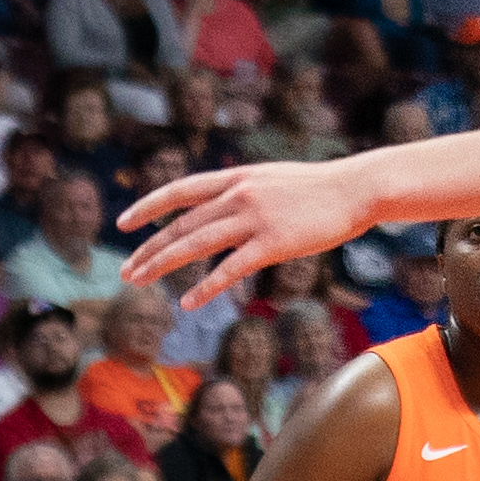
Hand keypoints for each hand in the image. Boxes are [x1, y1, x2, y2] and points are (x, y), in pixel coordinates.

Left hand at [115, 157, 379, 308]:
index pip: (181, 190)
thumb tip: (216, 211)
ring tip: (139, 282)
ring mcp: (256, 217)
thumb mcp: (272, 180)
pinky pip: (231, 268)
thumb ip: (242, 193)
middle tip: (125, 271)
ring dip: (163, 264)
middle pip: (182, 223)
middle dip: (149, 248)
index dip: (148, 206)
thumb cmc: (318, 188)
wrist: (356, 188)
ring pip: (196, 243)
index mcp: (239, 177)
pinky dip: (207, 286)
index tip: (123, 223)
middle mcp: (240, 193)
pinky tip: (189, 303)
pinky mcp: (274, 242)